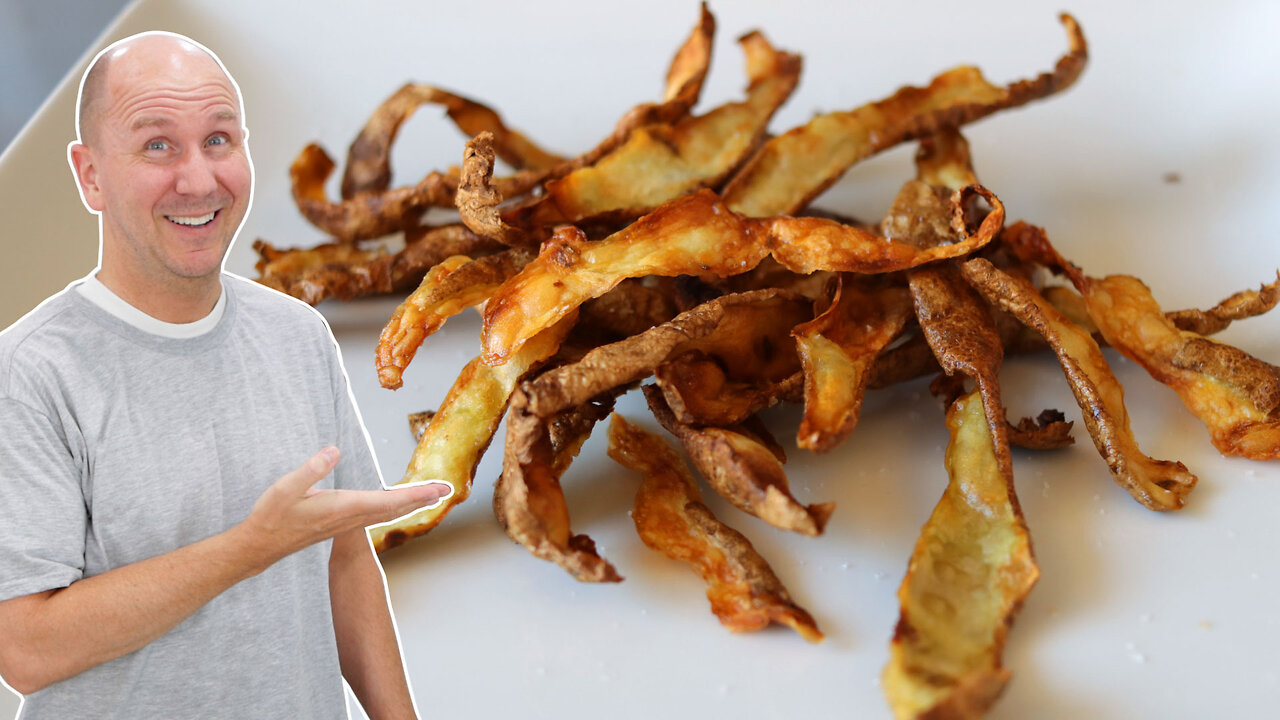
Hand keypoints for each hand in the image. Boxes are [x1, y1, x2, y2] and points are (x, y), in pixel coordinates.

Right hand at [241, 447, 451, 562]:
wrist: (260, 546)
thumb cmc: (271, 517)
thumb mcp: (285, 488)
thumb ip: (310, 469)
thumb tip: (334, 451)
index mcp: (343, 507)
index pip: (389, 501)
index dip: (416, 494)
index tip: (439, 489)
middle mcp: (350, 517)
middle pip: (394, 508)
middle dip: (421, 498)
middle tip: (446, 489)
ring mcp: (346, 523)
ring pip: (386, 513)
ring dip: (410, 503)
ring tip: (430, 495)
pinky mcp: (340, 523)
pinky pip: (375, 515)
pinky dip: (393, 508)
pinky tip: (397, 505)